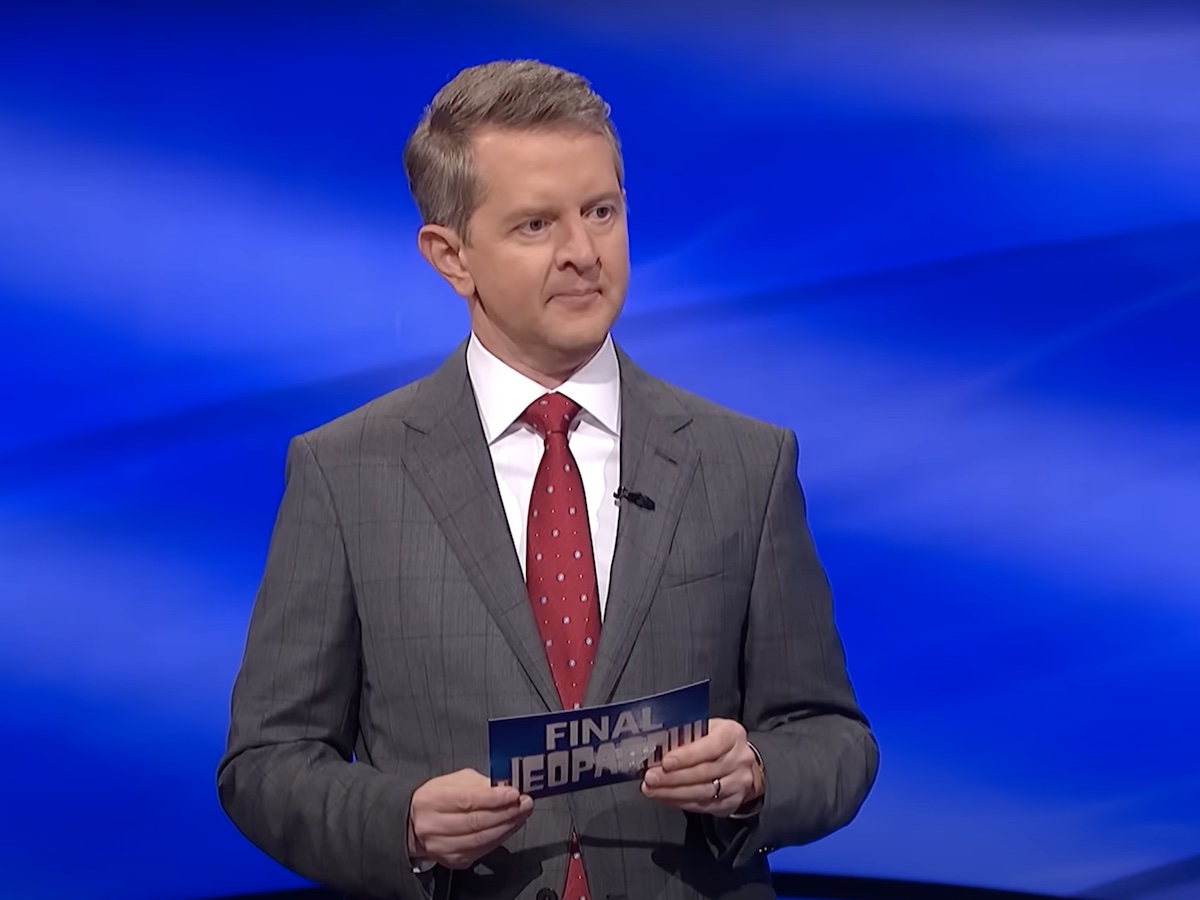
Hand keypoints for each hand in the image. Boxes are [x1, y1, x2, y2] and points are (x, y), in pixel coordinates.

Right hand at [407, 769, 533, 869]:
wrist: (415, 825)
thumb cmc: (437, 799)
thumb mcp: (453, 781)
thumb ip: (478, 783)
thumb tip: (504, 787)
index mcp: (431, 799)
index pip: (467, 800)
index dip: (494, 798)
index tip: (514, 793)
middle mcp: (433, 825)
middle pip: (476, 821)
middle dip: (506, 812)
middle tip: (524, 803)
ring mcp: (442, 846)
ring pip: (481, 839)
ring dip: (507, 826)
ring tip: (521, 814)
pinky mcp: (452, 860)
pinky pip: (482, 851)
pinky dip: (500, 839)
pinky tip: (509, 827)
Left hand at [640, 718, 763, 816]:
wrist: (740, 763)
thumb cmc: (715, 742)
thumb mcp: (704, 729)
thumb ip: (685, 736)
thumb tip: (657, 748)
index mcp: (732, 735)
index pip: (711, 746)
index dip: (687, 756)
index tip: (665, 762)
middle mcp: (739, 759)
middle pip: (704, 772)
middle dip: (673, 777)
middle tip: (650, 778)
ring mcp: (738, 783)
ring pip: (703, 792)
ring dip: (673, 793)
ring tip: (652, 790)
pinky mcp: (733, 802)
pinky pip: (703, 806)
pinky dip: (681, 802)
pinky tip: (665, 797)